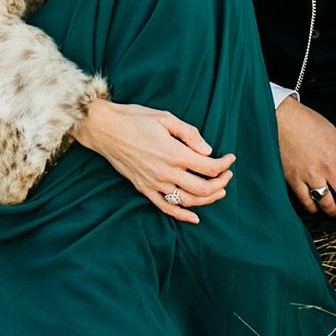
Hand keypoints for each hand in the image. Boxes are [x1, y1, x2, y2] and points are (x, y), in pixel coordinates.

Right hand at [70, 99, 234, 223]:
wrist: (104, 129)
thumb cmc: (134, 118)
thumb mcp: (166, 118)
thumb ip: (190, 134)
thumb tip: (208, 151)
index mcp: (174, 153)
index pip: (209, 167)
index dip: (224, 164)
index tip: (231, 158)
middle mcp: (166, 172)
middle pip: (203, 188)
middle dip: (221, 183)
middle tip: (228, 175)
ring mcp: (154, 183)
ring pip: (187, 201)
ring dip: (207, 200)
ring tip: (219, 192)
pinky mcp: (143, 188)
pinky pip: (165, 207)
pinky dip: (182, 215)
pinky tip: (194, 217)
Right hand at [275, 97, 335, 215]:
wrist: (280, 119)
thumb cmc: (306, 121)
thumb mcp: (333, 130)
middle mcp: (327, 166)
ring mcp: (310, 174)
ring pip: (327, 203)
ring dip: (333, 211)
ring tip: (334, 212)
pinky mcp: (294, 179)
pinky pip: (307, 202)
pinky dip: (313, 208)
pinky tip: (315, 207)